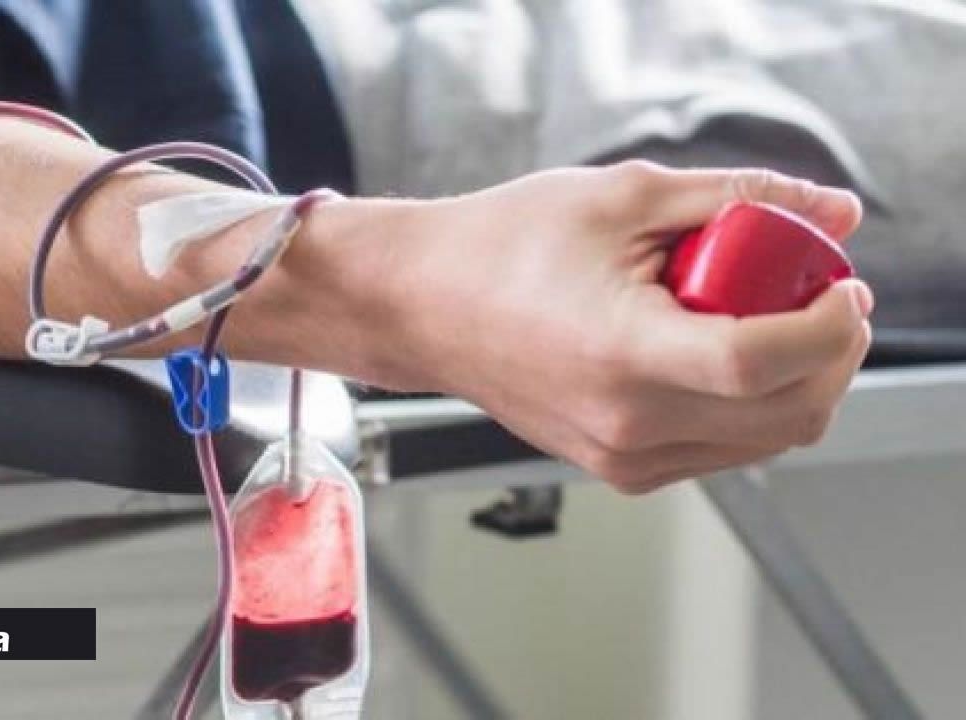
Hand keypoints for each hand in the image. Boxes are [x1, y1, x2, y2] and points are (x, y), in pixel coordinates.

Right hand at [376, 161, 870, 492]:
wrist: (421, 305)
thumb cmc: (500, 248)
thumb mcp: (624, 197)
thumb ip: (738, 200)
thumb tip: (830, 211)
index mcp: (622, 353)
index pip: (763, 361)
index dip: (827, 324)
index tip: (842, 286)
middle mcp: (627, 424)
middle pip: (788, 414)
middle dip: (831, 352)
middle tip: (820, 294)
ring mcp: (624, 457)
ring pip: (765, 439)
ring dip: (794, 378)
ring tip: (762, 314)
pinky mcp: (620, 467)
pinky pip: (721, 447)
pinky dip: (747, 401)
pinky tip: (718, 348)